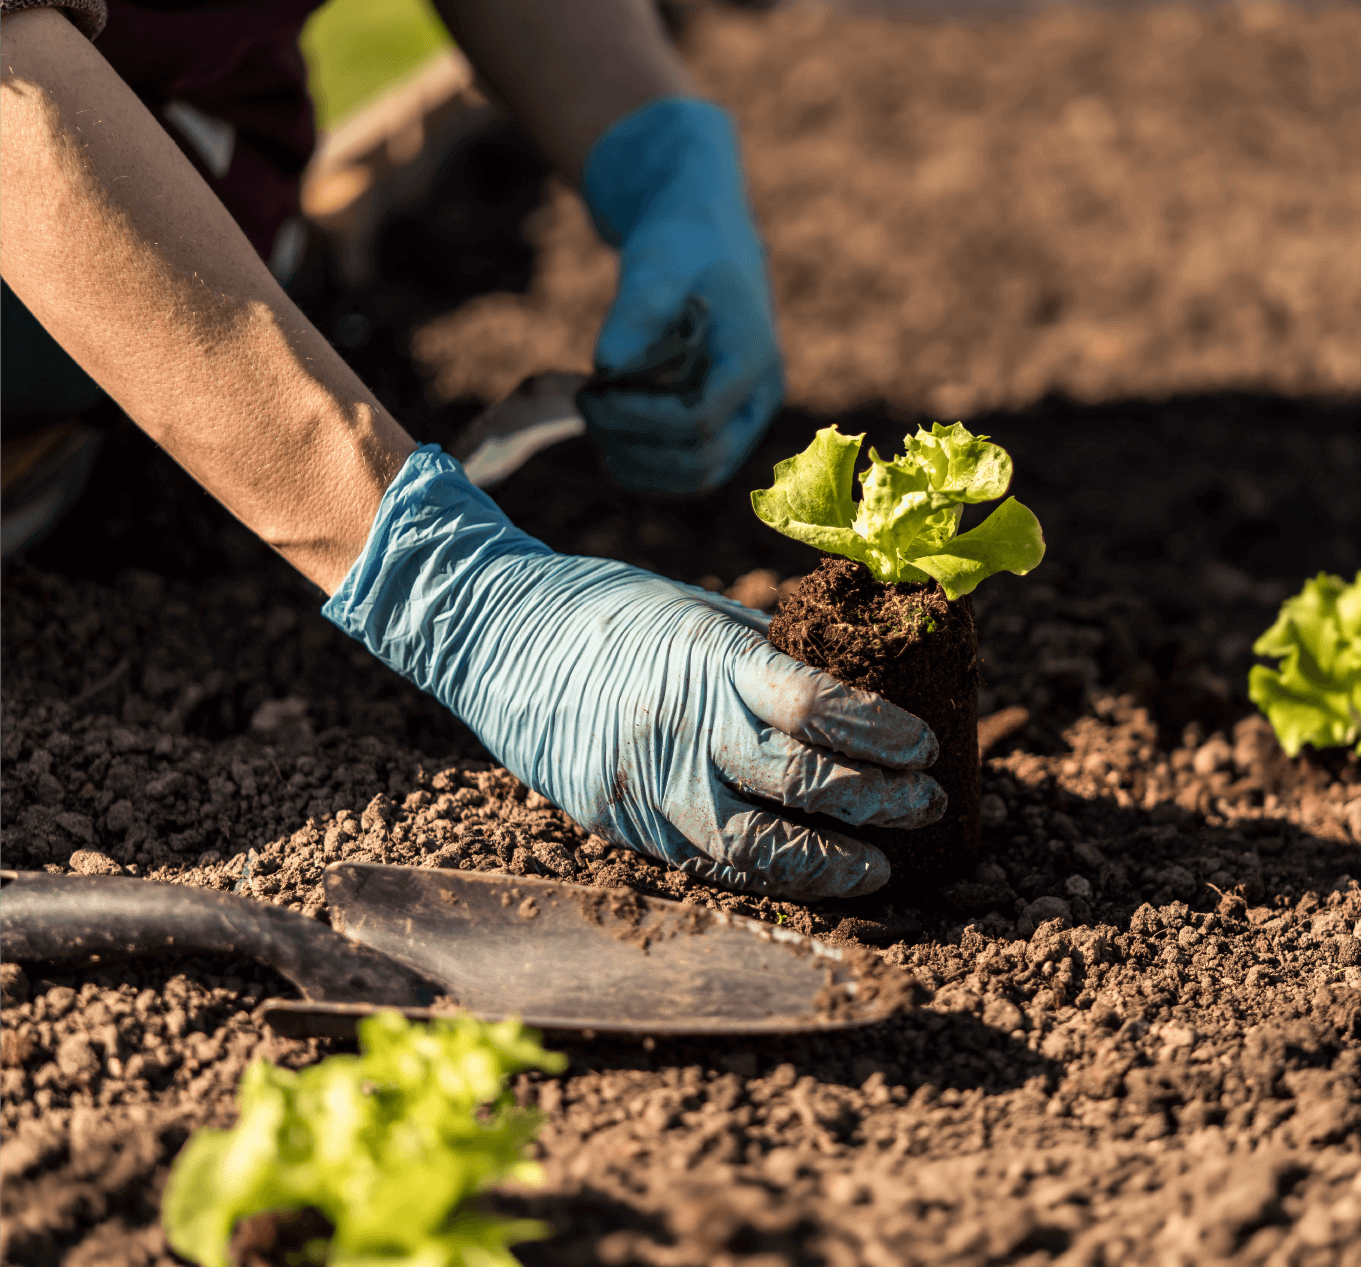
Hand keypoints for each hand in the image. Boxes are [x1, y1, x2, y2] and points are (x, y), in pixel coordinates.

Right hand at [325, 448, 945, 899]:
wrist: (497, 639)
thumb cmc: (613, 612)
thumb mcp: (697, 609)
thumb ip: (766, 656)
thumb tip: (850, 694)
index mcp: (704, 656)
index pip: (812, 704)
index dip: (880, 733)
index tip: (928, 747)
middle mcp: (677, 726)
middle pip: (797, 781)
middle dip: (876, 801)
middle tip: (927, 804)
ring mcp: (644, 784)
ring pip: (754, 848)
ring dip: (830, 865)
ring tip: (879, 868)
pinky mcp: (619, 823)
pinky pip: (706, 864)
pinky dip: (768, 879)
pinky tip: (809, 878)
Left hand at [577, 98, 784, 494]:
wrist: (700, 238)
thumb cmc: (681, 243)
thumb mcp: (657, 262)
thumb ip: (636, 312)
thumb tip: (608, 368)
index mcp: (754, 356)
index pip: (700, 418)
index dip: (641, 417)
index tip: (592, 391)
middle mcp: (758, 397)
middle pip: (702, 460)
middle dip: (635, 443)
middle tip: (586, 404)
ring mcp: (743, 418)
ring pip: (696, 476)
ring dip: (637, 463)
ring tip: (594, 420)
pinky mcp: (721, 428)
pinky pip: (687, 473)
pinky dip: (644, 467)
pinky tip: (608, 437)